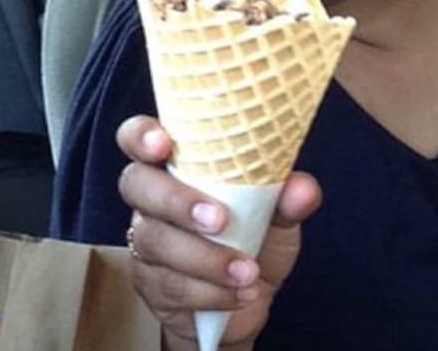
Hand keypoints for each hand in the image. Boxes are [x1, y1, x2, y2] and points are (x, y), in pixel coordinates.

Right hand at [117, 116, 321, 350]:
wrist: (246, 301)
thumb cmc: (252, 240)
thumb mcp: (276, 217)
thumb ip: (286, 200)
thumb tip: (301, 188)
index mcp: (176, 167)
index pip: (136, 137)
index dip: (141, 136)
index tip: (164, 144)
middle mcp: (151, 200)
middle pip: (135, 185)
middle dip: (175, 201)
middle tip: (219, 220)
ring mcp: (145, 243)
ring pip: (155, 241)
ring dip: (205, 258)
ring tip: (248, 271)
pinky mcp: (150, 285)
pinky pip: (170, 285)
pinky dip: (211, 291)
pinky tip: (241, 293)